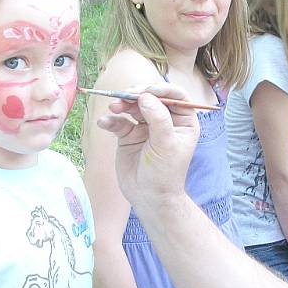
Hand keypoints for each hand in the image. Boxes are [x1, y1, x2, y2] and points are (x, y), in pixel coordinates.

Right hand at [97, 87, 198, 210]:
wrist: (149, 198)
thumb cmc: (165, 173)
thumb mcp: (166, 145)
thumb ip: (158, 119)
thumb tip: (146, 96)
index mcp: (183, 121)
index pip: (176, 96)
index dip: (161, 89)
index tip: (147, 91)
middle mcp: (165, 121)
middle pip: (151, 97)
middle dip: (137, 94)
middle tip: (125, 96)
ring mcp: (145, 127)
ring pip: (133, 106)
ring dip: (122, 104)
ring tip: (114, 106)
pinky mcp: (128, 136)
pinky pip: (119, 121)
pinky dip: (111, 120)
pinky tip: (104, 122)